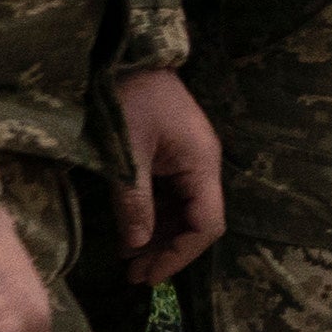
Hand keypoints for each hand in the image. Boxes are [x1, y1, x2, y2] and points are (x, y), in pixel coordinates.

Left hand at [108, 66, 223, 284]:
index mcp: (201, 164)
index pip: (206, 224)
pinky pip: (170, 196)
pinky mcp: (172, 154)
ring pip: (182, 211)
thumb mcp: (126, 155)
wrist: (125, 54)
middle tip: (134, 276)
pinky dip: (152, 217)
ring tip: (128, 261)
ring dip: (158, 237)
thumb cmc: (127, 100)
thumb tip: (136, 247)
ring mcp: (188, 159)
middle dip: (168, 251)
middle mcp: (202, 165)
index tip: (148, 275)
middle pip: (196, 221)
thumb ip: (133, 201)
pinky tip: (129, 232)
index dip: (180, 254)